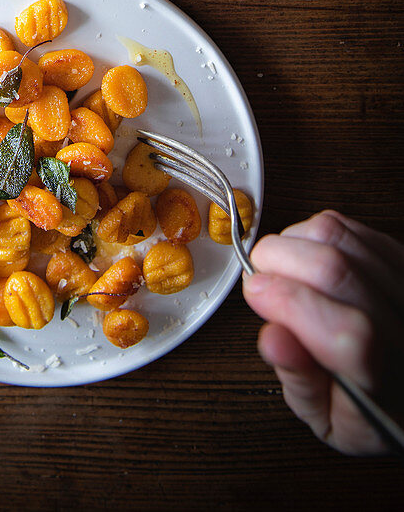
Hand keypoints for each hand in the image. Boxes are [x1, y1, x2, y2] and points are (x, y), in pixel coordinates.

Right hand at [242, 209, 403, 455]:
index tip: (255, 294)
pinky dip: (312, 233)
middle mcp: (401, 328)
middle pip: (338, 270)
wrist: (398, 378)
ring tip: (279, 268)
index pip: (347, 333)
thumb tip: (272, 338)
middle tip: (258, 280)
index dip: (292, 303)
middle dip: (278, 261)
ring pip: (339, 238)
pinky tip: (303, 256)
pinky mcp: (398, 258)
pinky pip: (349, 227)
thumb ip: (300, 381)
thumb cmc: (363, 405)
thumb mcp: (326, 418)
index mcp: (383, 384)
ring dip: (292, 243)